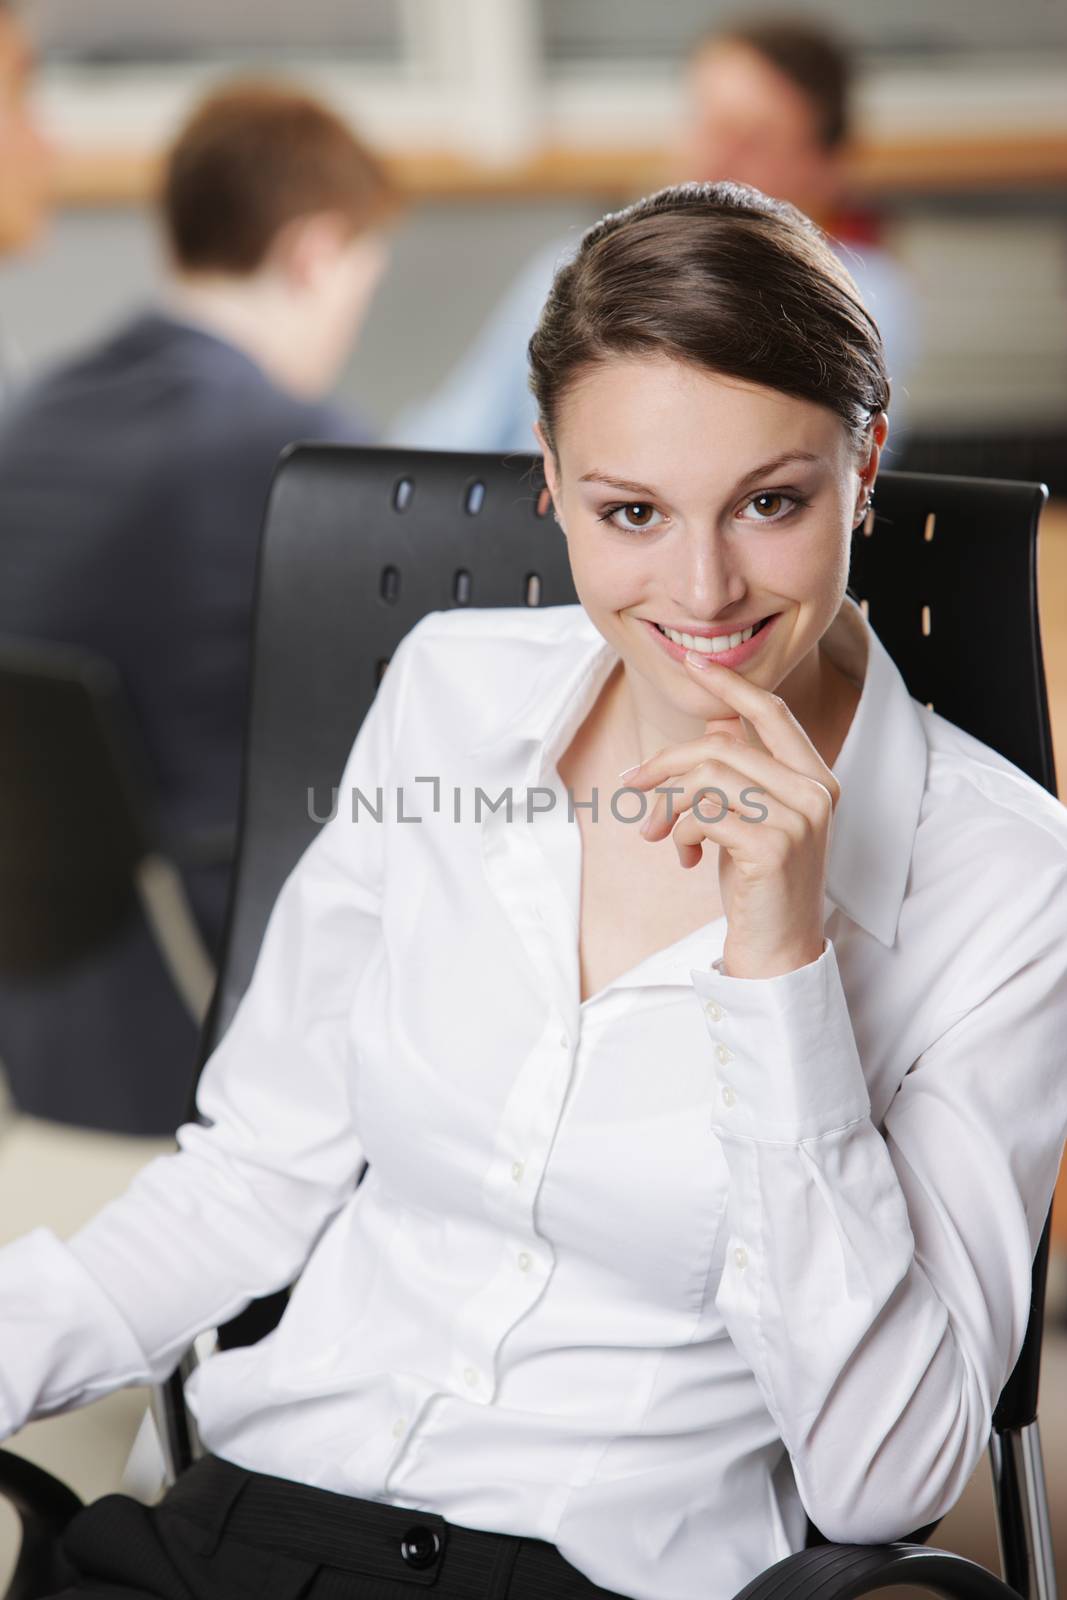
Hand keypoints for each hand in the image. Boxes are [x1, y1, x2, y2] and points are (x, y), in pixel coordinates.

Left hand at [624, 652, 840, 978]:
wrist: (777, 950)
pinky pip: (702, 815)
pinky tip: (683, 857)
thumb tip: (717, 719)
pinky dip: (680, 832)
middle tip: (633, 787)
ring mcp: (799, 818)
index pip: (772, 712)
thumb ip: (742, 770)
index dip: (731, 684)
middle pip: (721, 745)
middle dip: (665, 763)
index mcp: (816, 778)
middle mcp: (815, 792)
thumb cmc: (757, 883)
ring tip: (659, 835)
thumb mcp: (750, 818)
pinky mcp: (773, 846)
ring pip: (706, 776)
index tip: (694, 664)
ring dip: (667, 804)